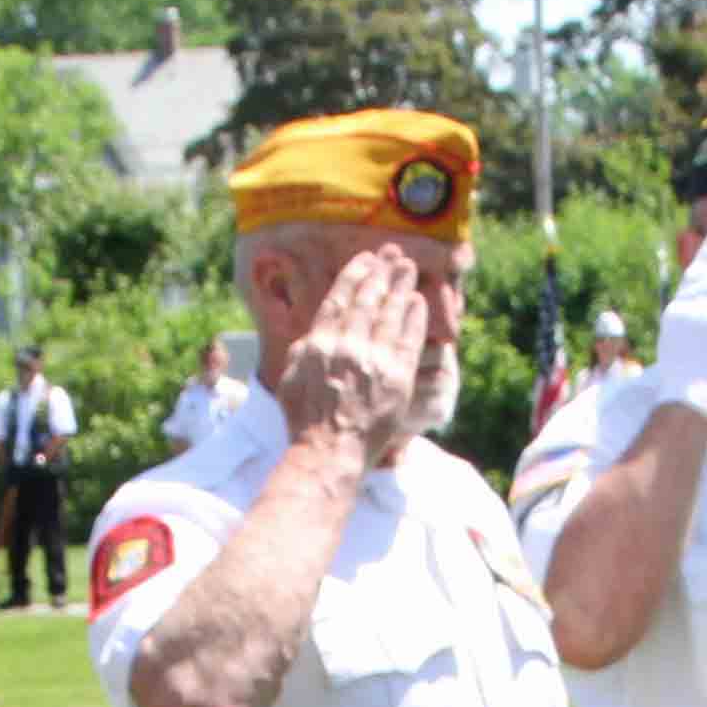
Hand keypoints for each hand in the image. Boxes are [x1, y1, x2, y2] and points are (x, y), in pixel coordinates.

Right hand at [270, 244, 427, 467]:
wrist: (328, 453)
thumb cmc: (304, 422)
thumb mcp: (289, 379)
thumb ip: (302, 350)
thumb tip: (314, 334)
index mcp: (317, 344)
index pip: (339, 300)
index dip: (354, 276)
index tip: (365, 260)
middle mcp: (346, 346)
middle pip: (368, 300)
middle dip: (381, 273)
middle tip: (392, 254)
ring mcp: (374, 360)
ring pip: (390, 313)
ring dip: (400, 286)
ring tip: (407, 267)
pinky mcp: (397, 377)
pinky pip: (409, 338)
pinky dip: (414, 316)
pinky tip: (418, 301)